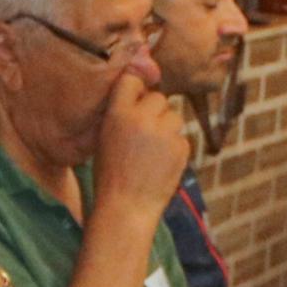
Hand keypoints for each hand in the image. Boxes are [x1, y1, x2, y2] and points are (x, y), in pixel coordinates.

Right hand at [91, 77, 196, 218]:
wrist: (126, 207)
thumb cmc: (110, 174)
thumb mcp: (104, 137)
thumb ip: (121, 111)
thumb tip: (143, 87)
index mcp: (118, 114)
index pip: (132, 79)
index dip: (137, 86)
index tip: (138, 96)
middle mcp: (142, 118)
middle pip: (158, 98)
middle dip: (154, 112)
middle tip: (145, 134)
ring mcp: (164, 133)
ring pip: (174, 116)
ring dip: (167, 128)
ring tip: (152, 152)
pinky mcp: (181, 148)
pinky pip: (182, 137)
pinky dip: (174, 147)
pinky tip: (160, 163)